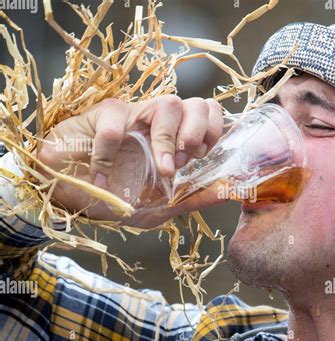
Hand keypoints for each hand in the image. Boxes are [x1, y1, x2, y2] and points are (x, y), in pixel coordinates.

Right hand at [37, 95, 224, 226]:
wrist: (69, 194)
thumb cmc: (117, 195)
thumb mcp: (161, 206)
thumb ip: (193, 199)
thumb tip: (228, 193)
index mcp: (174, 138)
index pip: (207, 113)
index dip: (212, 130)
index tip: (202, 156)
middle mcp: (157, 123)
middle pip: (193, 103)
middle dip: (197, 132)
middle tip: (185, 161)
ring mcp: (132, 117)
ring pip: (165, 103)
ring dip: (168, 139)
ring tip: (161, 169)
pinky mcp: (100, 115)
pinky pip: (114, 122)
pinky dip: (110, 153)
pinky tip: (102, 178)